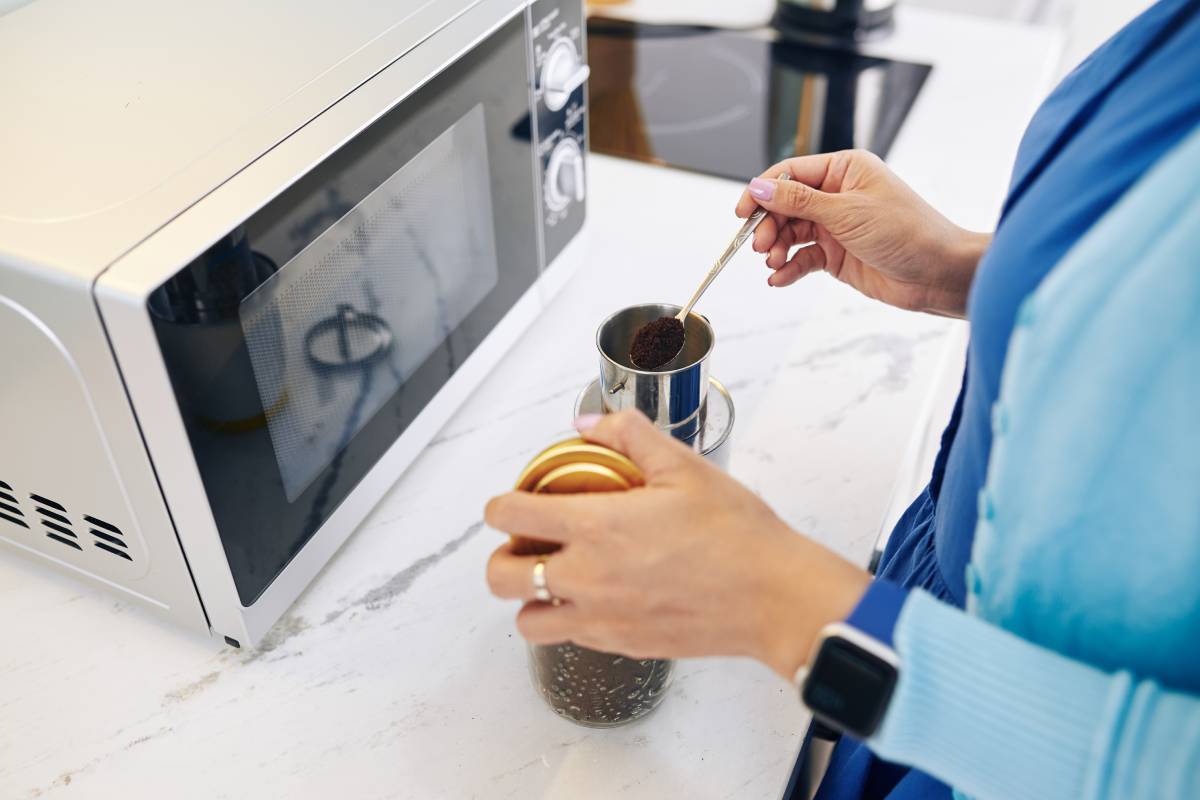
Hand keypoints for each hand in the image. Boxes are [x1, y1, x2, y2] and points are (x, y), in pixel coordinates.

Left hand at [484, 410, 870, 679]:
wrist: (774, 597)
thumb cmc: (736, 535)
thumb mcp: (683, 466)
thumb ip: (628, 435)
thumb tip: (588, 423)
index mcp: (596, 527)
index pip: (510, 515)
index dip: (501, 505)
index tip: (513, 502)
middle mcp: (587, 578)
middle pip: (501, 577)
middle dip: (503, 556)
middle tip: (527, 543)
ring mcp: (601, 619)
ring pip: (527, 621)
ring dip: (530, 598)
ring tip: (554, 578)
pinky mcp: (621, 646)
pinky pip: (570, 639)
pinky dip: (568, 620)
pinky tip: (595, 597)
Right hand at [737, 149, 990, 317]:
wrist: (939, 273)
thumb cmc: (909, 232)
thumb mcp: (847, 212)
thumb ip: (799, 201)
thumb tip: (761, 188)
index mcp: (845, 170)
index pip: (790, 173)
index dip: (763, 191)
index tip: (742, 211)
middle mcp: (838, 195)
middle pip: (785, 205)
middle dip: (769, 225)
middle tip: (761, 245)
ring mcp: (836, 226)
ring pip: (791, 233)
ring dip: (777, 248)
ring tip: (773, 262)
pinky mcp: (837, 255)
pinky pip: (803, 259)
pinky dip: (789, 268)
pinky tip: (779, 278)